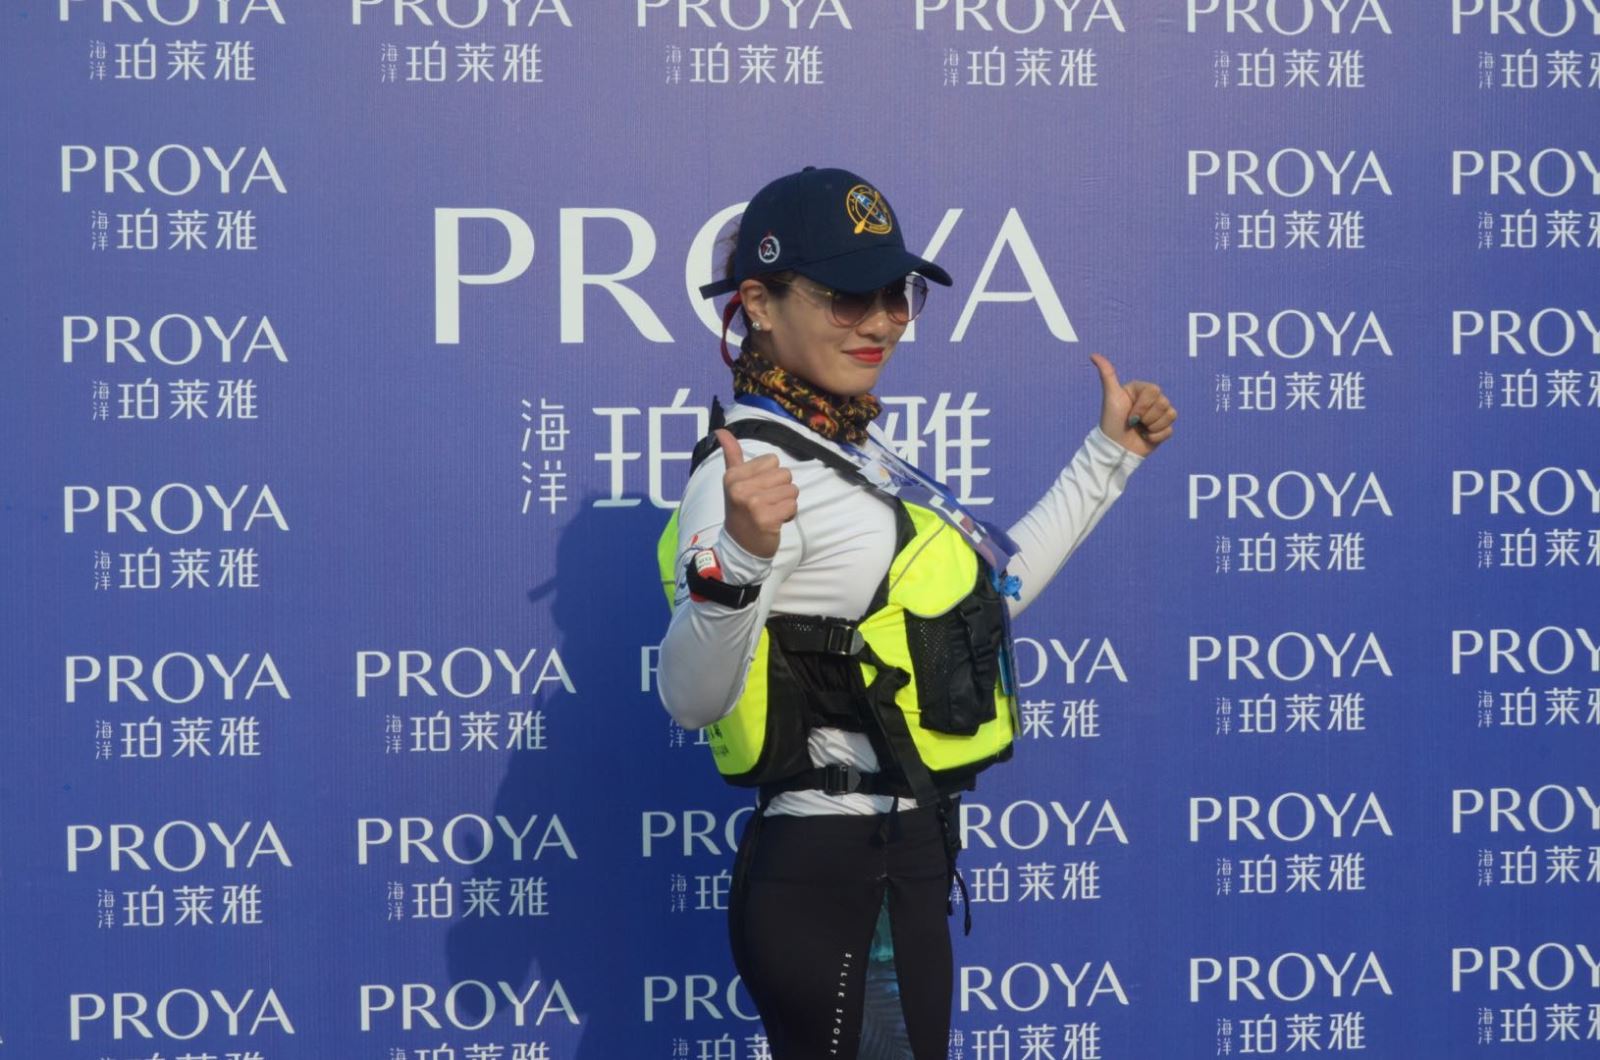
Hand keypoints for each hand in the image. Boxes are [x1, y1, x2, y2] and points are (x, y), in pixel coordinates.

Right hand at [716, 429, 798, 559]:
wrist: (740, 546)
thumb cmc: (741, 510)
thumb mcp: (733, 481)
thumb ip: (732, 455)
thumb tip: (722, 431)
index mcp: (733, 476)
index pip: (772, 460)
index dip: (771, 476)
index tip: (758, 491)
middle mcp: (740, 488)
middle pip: (785, 474)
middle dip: (781, 489)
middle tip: (765, 504)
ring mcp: (753, 504)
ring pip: (792, 490)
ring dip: (786, 502)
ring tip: (770, 511)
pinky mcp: (766, 519)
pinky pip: (793, 506)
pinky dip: (789, 514)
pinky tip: (775, 521)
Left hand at [1091, 352, 1175, 457]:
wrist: (1114, 448)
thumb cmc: (1111, 421)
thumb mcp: (1110, 396)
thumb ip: (1107, 374)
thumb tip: (1093, 355)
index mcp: (1142, 390)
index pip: (1154, 391)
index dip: (1142, 406)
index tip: (1129, 414)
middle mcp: (1152, 400)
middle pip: (1164, 402)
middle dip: (1146, 417)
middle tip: (1133, 422)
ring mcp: (1159, 415)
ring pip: (1170, 415)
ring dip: (1151, 427)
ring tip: (1139, 429)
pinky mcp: (1164, 429)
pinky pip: (1169, 430)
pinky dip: (1155, 437)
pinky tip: (1144, 437)